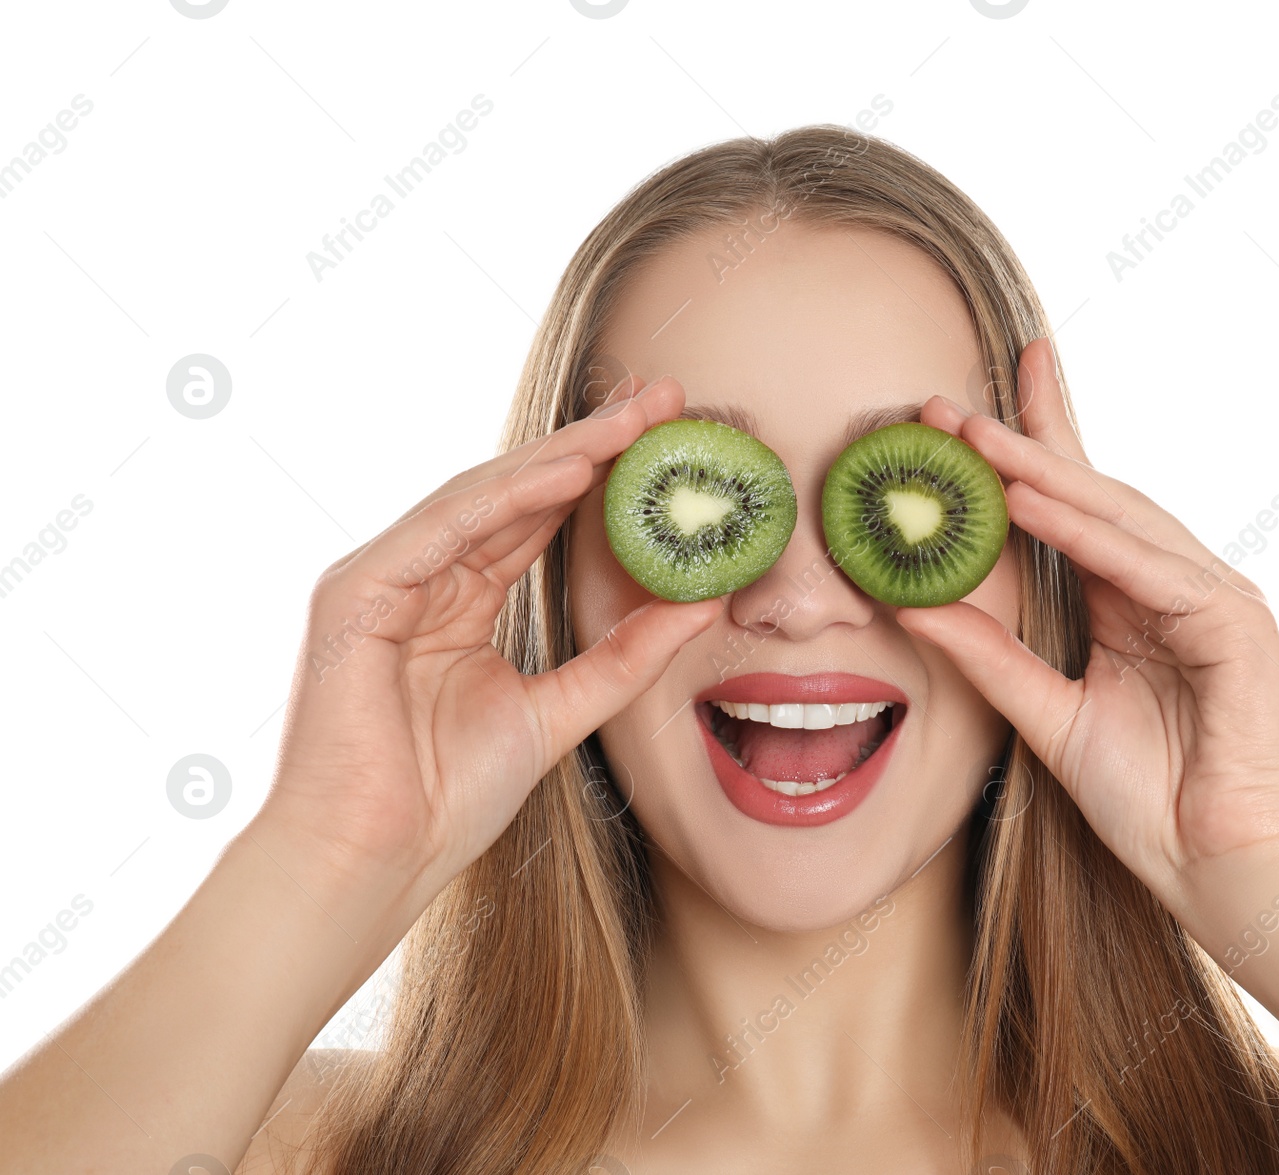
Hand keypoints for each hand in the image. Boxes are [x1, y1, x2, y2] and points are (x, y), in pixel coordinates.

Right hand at [259, 375, 722, 888]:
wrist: (374, 860)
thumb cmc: (445, 799)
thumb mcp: (559, 712)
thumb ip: (625, 657)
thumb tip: (702, 604)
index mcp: (457, 602)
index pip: (536, 519)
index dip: (603, 476)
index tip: (668, 440)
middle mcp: (420, 577)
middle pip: (515, 492)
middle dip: (591, 443)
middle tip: (660, 398)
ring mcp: (383, 579)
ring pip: (483, 496)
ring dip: (561, 453)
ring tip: (632, 421)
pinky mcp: (356, 592)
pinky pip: (442, 528)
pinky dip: (506, 496)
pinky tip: (570, 469)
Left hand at [902, 339, 1278, 920]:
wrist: (1226, 869)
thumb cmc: (1155, 802)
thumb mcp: (1050, 718)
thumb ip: (991, 660)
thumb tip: (916, 608)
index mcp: (1131, 603)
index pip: (1073, 511)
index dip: (1029, 453)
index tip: (968, 410)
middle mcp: (1171, 586)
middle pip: (1092, 495)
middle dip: (1022, 444)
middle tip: (949, 406)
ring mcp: (1208, 597)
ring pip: (1118, 517)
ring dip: (1044, 474)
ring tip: (974, 438)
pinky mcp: (1234, 622)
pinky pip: (1149, 566)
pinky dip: (1087, 534)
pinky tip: (1031, 505)